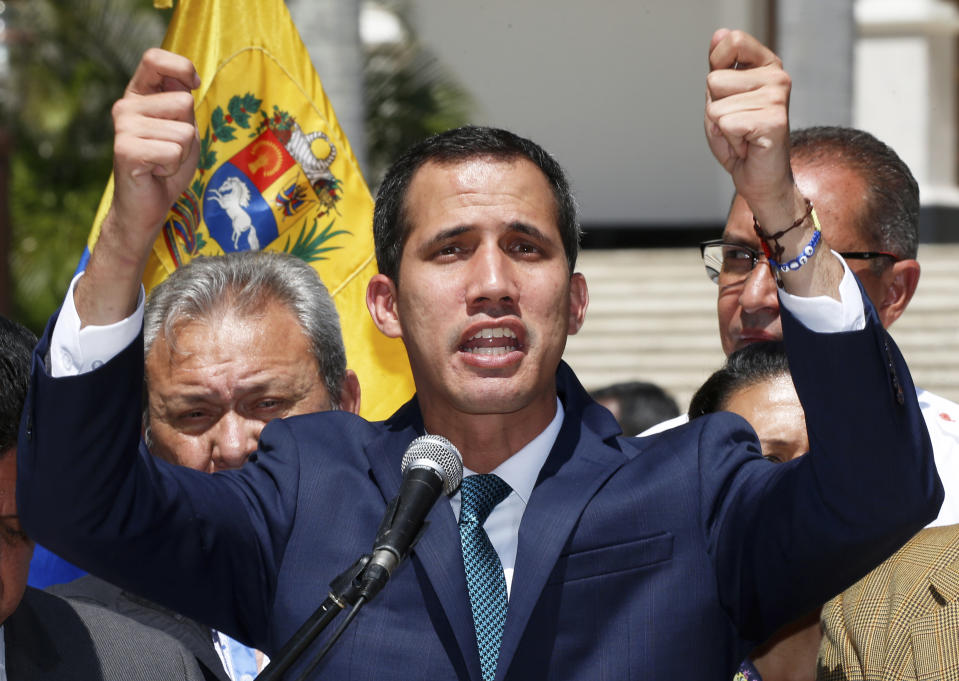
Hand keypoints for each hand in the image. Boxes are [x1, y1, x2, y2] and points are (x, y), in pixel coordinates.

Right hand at [77, 48, 199, 325]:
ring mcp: (123, 127)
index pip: (154, 58)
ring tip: (163, 162)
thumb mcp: (183, 128)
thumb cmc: (167, 166)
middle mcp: (125, 106)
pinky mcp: (126, 149)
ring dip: (183, 153)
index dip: (180, 67)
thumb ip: (182, 103)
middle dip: (189, 131)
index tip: (192, 85)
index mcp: (138, 95)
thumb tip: (188, 83)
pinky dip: (174, 166)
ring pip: (184, 131)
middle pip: (183, 102)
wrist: (145, 207)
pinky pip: (175, 150)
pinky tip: (156, 172)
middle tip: (170, 150)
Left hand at [705, 29, 842, 299]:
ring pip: (715, 106)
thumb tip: (720, 34)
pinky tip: (746, 145)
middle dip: (714, 108)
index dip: (717, 69)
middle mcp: (777, 77)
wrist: (761, 180)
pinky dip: (727, 140)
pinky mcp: (773, 120)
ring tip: (740, 136)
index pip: (730, 42)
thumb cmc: (741, 141)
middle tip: (735, 126)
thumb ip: (720, 68)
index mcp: (767, 66)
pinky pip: (724, 123)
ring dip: (720, 127)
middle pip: (713, 80)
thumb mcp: (722, 100)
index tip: (730, 94)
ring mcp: (777, 98)